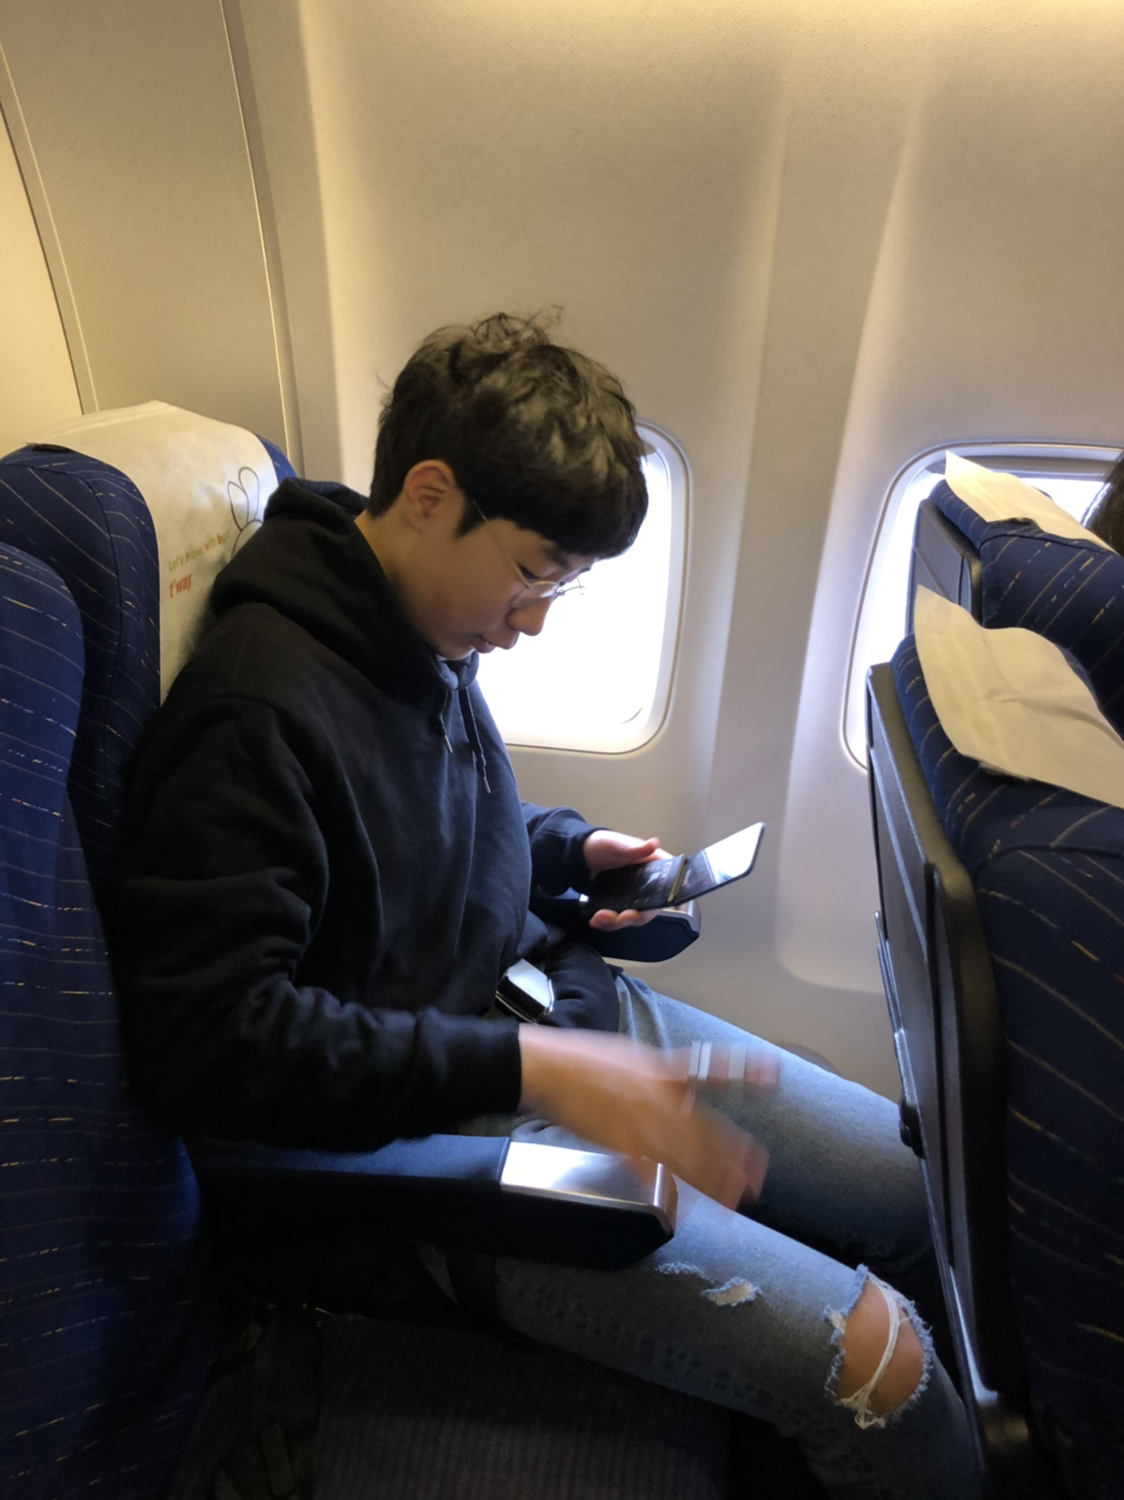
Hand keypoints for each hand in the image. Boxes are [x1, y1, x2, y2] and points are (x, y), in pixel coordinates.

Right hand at [518, 1027, 774, 1208]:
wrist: (551, 1067)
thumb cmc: (587, 1057)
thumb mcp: (633, 1055)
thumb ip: (661, 1074)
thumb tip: (679, 1088)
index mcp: (665, 1071)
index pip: (712, 1072)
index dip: (744, 1073)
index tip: (771, 1077)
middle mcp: (661, 1098)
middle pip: (707, 1133)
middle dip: (734, 1159)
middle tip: (756, 1180)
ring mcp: (642, 1123)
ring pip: (687, 1158)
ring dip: (712, 1182)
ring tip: (733, 1201)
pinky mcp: (620, 1144)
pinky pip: (652, 1173)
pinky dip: (668, 1191)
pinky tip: (682, 1209)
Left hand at [582, 829, 672, 930]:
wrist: (578, 855)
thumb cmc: (602, 844)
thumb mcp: (616, 843)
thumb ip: (634, 848)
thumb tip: (654, 844)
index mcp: (652, 866)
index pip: (671, 882)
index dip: (673, 896)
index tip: (667, 908)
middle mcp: (647, 884)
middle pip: (651, 907)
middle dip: (635, 916)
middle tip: (620, 918)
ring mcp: (633, 896)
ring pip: (634, 916)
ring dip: (617, 923)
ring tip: (599, 918)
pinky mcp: (619, 904)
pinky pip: (618, 919)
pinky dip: (608, 924)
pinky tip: (596, 921)